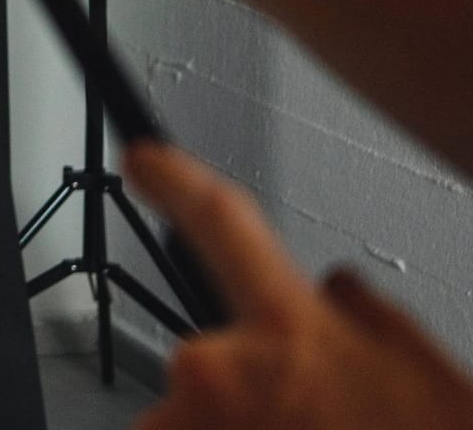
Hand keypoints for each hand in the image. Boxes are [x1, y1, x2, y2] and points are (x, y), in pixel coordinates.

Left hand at [124, 141, 472, 428]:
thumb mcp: (423, 370)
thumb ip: (364, 315)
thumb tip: (333, 289)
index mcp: (287, 329)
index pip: (221, 222)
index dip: (176, 182)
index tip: (142, 162)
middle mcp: (218, 372)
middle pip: (207, 363)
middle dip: (246, 396)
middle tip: (311, 425)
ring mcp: (191, 427)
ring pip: (194, 420)